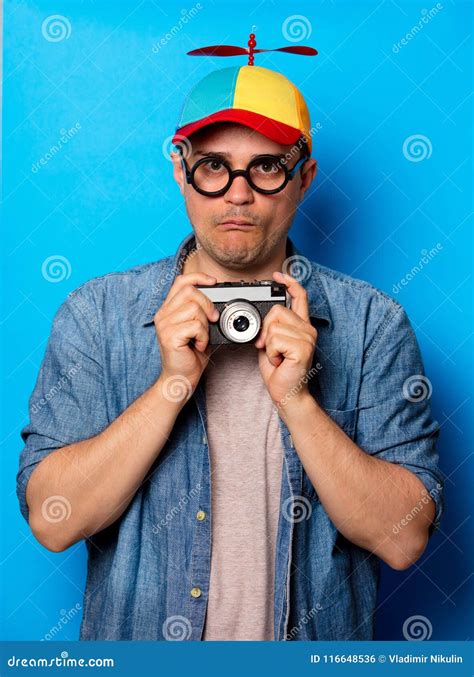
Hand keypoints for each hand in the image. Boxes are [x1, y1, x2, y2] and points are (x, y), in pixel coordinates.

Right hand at [154, 273, 218, 402]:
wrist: (180, 378)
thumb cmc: (190, 355)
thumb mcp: (199, 329)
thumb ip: (202, 313)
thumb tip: (220, 300)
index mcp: (169, 310)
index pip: (181, 281)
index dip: (198, 277)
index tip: (214, 282)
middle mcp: (163, 315)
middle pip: (190, 292)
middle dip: (208, 304)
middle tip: (213, 320)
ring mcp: (164, 325)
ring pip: (194, 309)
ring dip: (205, 325)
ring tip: (202, 338)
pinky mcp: (169, 336)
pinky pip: (195, 326)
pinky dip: (204, 336)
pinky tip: (199, 346)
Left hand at [255, 271, 316, 411]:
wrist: (287, 393)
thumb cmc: (280, 371)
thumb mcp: (271, 344)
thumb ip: (271, 328)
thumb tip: (260, 318)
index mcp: (302, 325)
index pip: (300, 295)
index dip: (289, 282)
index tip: (278, 275)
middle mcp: (308, 329)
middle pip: (278, 309)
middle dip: (265, 329)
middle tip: (269, 348)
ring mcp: (307, 338)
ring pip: (273, 326)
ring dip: (267, 345)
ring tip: (277, 356)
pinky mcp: (303, 348)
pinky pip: (274, 339)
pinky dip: (270, 352)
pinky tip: (280, 361)